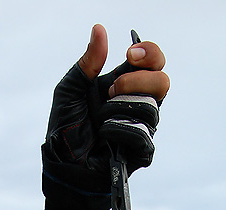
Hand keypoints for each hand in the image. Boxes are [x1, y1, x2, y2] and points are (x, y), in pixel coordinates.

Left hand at [44, 24, 168, 182]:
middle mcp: (137, 103)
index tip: (131, 55)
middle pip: (162, 82)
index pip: (154, 62)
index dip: (150, 54)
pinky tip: (106, 135)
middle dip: (138, 80)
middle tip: (113, 89)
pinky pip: (142, 134)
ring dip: (121, 109)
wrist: (63, 163)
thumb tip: (100, 29)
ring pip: (151, 108)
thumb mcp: (70, 89)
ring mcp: (141, 127)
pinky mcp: (141, 150)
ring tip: (102, 118)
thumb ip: (87, 62)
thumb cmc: (66, 128)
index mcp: (125, 84)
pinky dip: (120, 130)